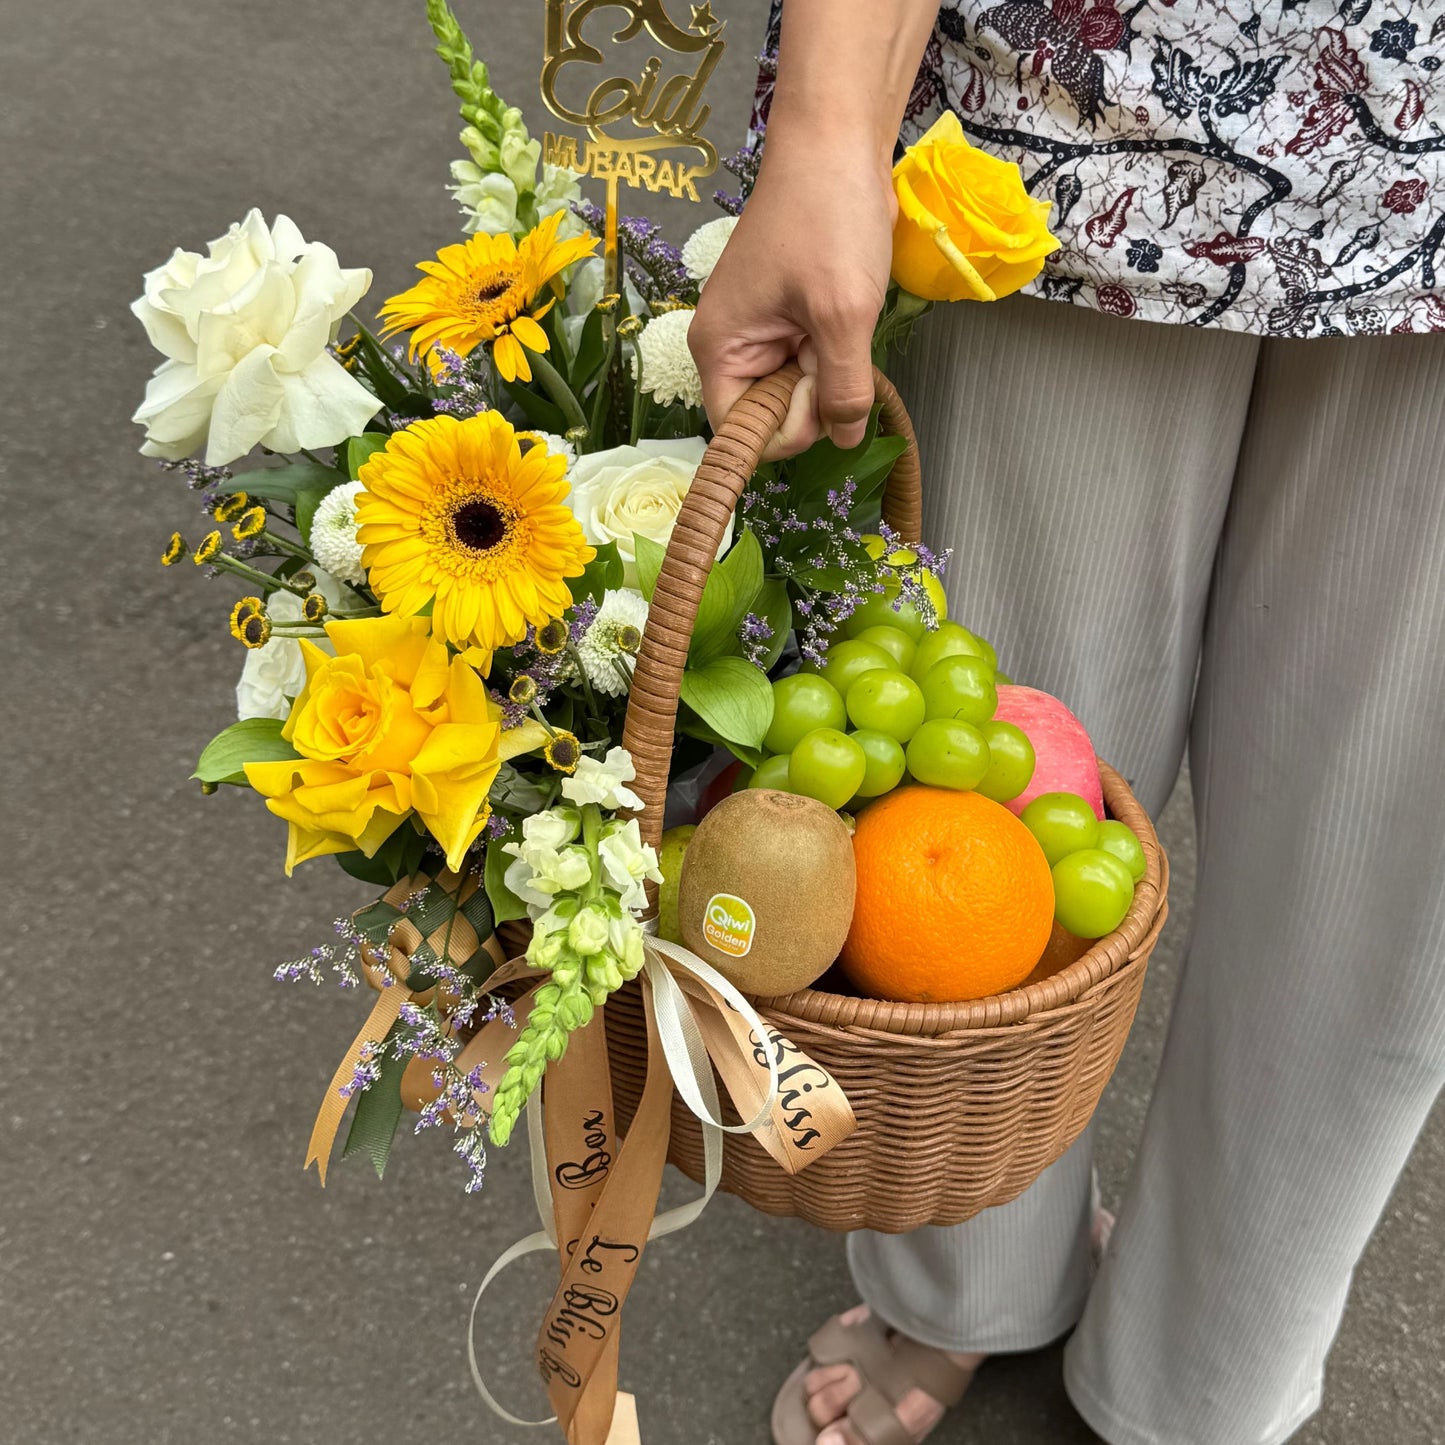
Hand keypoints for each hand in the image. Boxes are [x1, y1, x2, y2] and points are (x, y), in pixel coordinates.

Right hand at [688, 132, 895, 457]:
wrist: (837, 141)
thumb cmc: (827, 217)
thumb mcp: (843, 315)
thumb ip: (843, 390)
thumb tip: (845, 439)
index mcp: (719, 349)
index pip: (741, 434)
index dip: (787, 430)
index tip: (819, 386)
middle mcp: (730, 345)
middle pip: (770, 415)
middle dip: (812, 397)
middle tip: (835, 343)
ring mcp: (760, 331)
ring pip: (795, 390)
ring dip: (829, 372)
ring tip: (841, 320)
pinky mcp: (787, 318)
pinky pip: (809, 362)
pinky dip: (834, 352)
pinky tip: (845, 317)